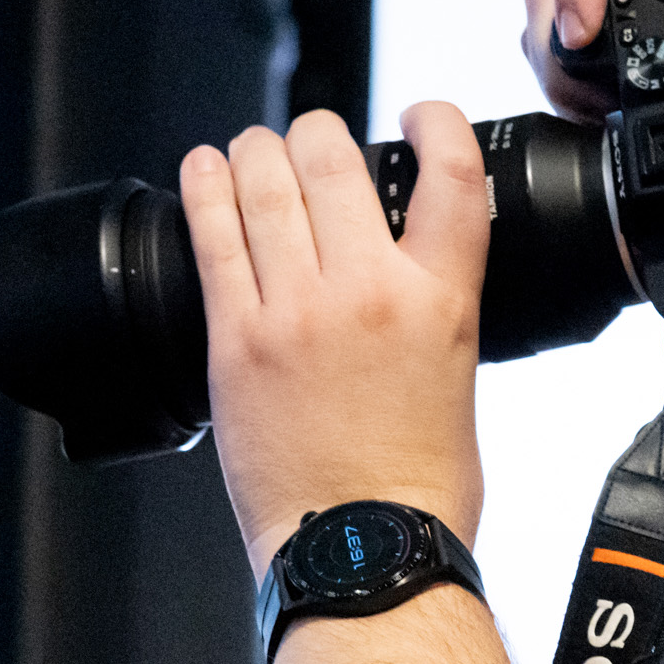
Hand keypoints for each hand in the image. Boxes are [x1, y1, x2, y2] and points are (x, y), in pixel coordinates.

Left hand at [181, 104, 491, 576]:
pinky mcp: (236, 339)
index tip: (419, 115)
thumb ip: (434, 310)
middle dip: (320, 134)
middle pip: (334, 160)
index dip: (435, 121)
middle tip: (315, 142)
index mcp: (443, 302)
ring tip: (257, 152)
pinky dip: (206, 187)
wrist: (364, 549)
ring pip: (265, 182)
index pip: (452, 175)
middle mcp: (370, 293)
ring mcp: (295, 312)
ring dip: (259, 151)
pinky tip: (205, 168)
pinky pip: (213, 236)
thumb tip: (410, 271)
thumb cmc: (420, 486)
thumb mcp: (459, 376)